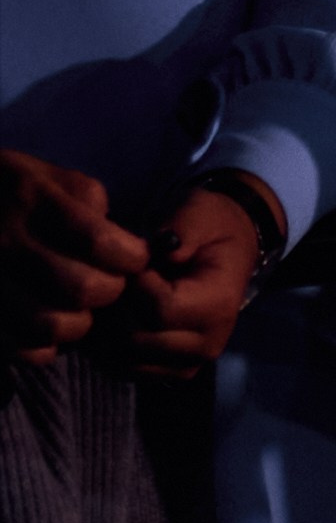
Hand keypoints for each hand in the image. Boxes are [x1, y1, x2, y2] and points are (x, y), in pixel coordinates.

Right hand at [0, 153, 148, 363]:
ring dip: (79, 323)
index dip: (129, 256)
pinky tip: (49, 328)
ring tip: (81, 309)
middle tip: (110, 283)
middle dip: (109, 290)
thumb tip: (116, 237)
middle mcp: (6, 243)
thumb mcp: (44, 173)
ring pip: (50, 326)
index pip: (97, 241)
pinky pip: (19, 349)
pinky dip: (44, 347)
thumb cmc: (6, 191)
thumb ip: (84, 196)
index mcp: (31, 200)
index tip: (136, 257)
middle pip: (80, 288)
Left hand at [106, 187, 271, 378]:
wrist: (230, 253)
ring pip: (126, 362)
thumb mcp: (200, 212)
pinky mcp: (170, 373)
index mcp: (218, 305)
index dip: (133, 287)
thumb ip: (183, 227)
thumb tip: (162, 248)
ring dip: (106, 333)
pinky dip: (108, 350)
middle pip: (138, 341)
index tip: (128, 262)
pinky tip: (108, 320)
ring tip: (107, 300)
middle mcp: (207, 344)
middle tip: (108, 281)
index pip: (160, 310)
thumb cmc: (211, 228)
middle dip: (114, 310)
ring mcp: (188, 364)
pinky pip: (125, 371)